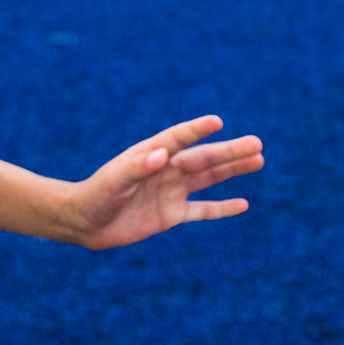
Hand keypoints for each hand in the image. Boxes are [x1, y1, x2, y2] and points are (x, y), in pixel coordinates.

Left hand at [62, 115, 262, 249]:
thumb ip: (136, 168)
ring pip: (209, 179)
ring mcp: (171, 191)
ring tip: (258, 160)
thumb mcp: (113, 181)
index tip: (217, 122)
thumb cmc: (95, 195)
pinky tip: (243, 203)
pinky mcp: (171, 214)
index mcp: (152, 153)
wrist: (84, 222)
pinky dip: (222, 208)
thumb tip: (161, 156)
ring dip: (233, 170)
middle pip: (204, 158)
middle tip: (258, 143)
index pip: (179, 138)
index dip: (197, 130)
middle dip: (230, 151)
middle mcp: (167, 169)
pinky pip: (202, 210)